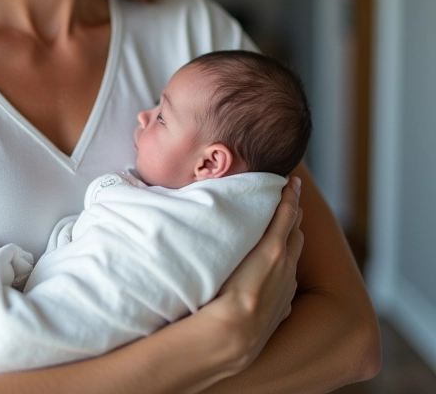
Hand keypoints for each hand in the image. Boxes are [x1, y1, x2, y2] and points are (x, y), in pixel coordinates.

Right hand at [198, 176, 303, 371]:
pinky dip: (287, 265)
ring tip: (285, 228)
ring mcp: (287, 288)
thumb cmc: (222, 290)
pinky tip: (279, 269)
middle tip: (288, 198)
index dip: (290, 196)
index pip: (286, 215)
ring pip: (295, 255)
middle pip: (295, 232)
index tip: (293, 180)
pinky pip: (290, 279)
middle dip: (293, 214)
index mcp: (274, 248)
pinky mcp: (284, 306)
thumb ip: (231, 229)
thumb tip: (223, 209)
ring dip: (292, 238)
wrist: (234, 336)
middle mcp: (286, 266)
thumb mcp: (227, 252)